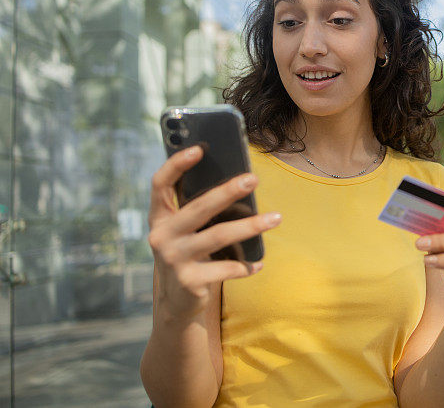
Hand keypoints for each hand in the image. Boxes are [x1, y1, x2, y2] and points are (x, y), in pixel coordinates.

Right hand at [147, 145, 280, 320]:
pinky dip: (246, 265)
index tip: (199, 149)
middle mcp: (162, 236)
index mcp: (159, 217)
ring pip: (219, 236)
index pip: (160, 184)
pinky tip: (260, 263)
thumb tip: (239, 180)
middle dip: (228, 191)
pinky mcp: (189, 281)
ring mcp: (174, 259)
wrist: (177, 301)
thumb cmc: (189, 252)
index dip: (176, 165)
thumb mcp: (186, 230)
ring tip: (276, 218)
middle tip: (253, 179)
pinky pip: (226, 268)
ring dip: (251, 226)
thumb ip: (199, 208)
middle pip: (199, 207)